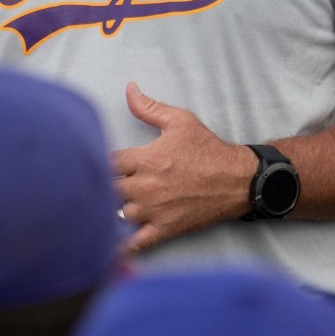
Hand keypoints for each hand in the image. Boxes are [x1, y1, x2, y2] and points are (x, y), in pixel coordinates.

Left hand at [113, 83, 254, 252]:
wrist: (238, 180)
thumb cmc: (208, 149)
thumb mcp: (180, 121)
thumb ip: (149, 107)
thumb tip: (129, 89)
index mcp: (145, 159)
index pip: (106, 162)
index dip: (98, 161)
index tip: (96, 161)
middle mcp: (145, 187)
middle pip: (107, 189)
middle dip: (103, 185)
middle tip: (100, 183)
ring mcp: (154, 210)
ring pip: (118, 214)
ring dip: (113, 209)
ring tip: (110, 204)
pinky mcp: (165, 229)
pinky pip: (137, 242)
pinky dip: (123, 246)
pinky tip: (111, 246)